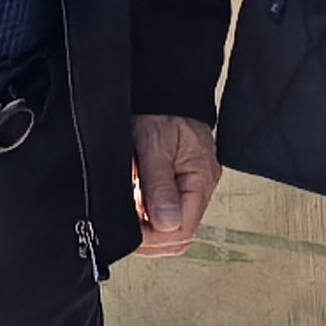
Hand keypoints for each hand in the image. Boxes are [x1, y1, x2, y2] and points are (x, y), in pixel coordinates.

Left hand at [132, 114, 221, 258]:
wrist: (165, 86)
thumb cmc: (160, 109)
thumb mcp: (154, 144)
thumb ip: (159, 185)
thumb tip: (167, 224)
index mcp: (201, 178)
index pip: (182, 229)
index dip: (153, 238)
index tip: (129, 234)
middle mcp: (201, 185)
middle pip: (179, 234)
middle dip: (150, 238)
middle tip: (124, 230)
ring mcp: (192, 185)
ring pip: (173, 226)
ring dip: (149, 227)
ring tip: (128, 217)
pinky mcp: (180, 180)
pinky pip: (167, 210)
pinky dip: (148, 215)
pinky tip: (134, 206)